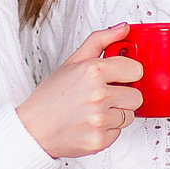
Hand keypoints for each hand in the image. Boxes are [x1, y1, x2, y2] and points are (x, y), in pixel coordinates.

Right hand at [15, 24, 141, 158]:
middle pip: (137, 96)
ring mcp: (100, 119)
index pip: (136, 70)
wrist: (33, 129)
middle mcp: (99, 95)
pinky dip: (106, 130)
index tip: (118, 77)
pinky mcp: (100, 139)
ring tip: (93, 111)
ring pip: (129, 116)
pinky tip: (89, 124)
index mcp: (93, 71)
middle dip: (123, 96)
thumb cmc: (50, 96)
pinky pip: (118, 133)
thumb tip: (124, 28)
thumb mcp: (72, 62)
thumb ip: (100, 41)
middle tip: (103, 97)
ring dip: (115, 114)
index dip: (127, 74)